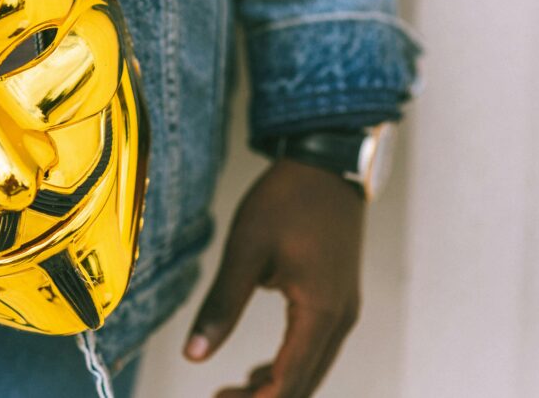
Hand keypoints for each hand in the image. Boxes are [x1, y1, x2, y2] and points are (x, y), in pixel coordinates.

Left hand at [183, 159, 364, 396]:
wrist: (326, 164)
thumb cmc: (286, 201)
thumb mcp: (246, 250)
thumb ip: (221, 305)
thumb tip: (194, 354)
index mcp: (319, 312)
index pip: (289, 382)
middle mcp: (339, 319)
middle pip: (303, 385)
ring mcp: (344, 310)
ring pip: (311, 370)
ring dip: (274, 387)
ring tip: (230, 391)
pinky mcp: (338, 299)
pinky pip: (315, 349)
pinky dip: (288, 368)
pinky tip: (258, 371)